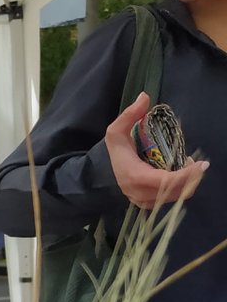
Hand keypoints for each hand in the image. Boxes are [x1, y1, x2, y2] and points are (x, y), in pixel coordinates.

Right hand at [106, 92, 208, 208]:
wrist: (99, 176)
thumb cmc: (112, 154)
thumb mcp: (115, 132)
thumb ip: (129, 115)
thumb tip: (145, 97)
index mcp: (135, 177)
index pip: (167, 181)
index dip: (187, 174)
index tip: (202, 164)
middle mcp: (141, 193)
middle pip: (176, 190)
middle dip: (191, 177)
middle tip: (195, 163)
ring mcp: (144, 201)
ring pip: (176, 196)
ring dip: (187, 182)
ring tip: (187, 168)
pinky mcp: (148, 204)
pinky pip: (170, 199)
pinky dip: (180, 188)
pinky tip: (178, 176)